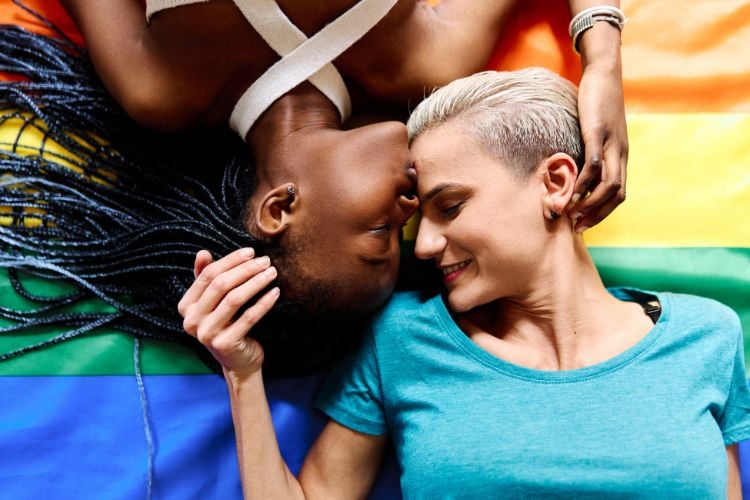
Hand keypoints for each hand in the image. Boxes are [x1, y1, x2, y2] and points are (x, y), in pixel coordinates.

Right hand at [178, 248, 279, 376]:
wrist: (238, 362)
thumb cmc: (227, 325)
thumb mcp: (213, 303)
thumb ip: (205, 279)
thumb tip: (203, 253)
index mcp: (186, 307)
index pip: (207, 275)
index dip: (230, 261)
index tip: (250, 252)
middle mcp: (192, 321)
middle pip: (220, 285)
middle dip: (245, 269)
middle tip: (266, 261)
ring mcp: (207, 334)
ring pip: (234, 299)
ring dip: (256, 282)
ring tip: (272, 273)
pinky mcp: (226, 344)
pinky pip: (249, 317)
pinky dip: (264, 302)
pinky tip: (275, 292)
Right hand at [570, 59, 628, 231]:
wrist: (605, 74)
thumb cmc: (598, 103)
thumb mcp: (598, 132)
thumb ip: (593, 150)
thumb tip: (579, 168)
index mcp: (621, 156)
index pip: (619, 194)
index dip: (603, 213)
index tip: (585, 223)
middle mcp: (620, 153)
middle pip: (617, 195)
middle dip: (597, 215)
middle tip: (577, 226)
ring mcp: (611, 144)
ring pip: (608, 184)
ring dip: (590, 203)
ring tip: (571, 213)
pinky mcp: (598, 133)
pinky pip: (594, 164)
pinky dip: (583, 182)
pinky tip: (571, 191)